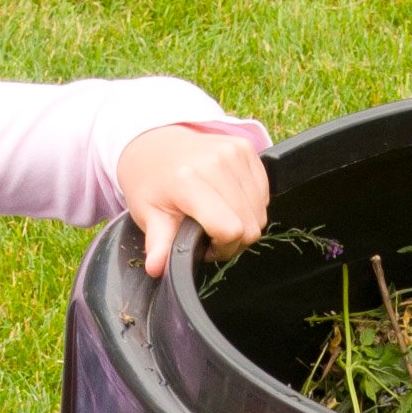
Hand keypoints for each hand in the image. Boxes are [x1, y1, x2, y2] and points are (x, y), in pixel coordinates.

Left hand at [118, 125, 268, 278]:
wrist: (156, 144)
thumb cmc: (152, 183)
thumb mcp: (148, 216)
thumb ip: (158, 244)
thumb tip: (156, 267)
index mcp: (188, 180)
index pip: (230, 230)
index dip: (221, 248)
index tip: (204, 244)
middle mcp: (215, 161)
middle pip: (250, 226)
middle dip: (232, 240)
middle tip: (209, 232)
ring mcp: (234, 152)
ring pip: (260, 213)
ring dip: (243, 223)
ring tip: (217, 216)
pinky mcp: (246, 147)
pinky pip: (263, 194)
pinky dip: (249, 205)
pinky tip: (227, 201)